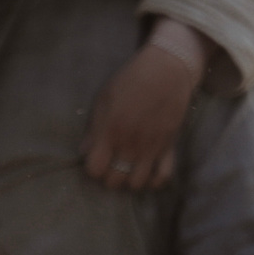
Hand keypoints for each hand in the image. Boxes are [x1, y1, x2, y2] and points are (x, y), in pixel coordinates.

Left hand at [83, 22, 206, 191]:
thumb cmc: (131, 80)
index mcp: (111, 131)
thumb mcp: (104, 98)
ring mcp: (151, 148)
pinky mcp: (169, 147)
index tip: (94, 159)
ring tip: (127, 168)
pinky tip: (147, 173)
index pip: (94, 169)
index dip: (92, 168)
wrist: (167, 70)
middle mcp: (130, 144)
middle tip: (110, 164)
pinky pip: (163, 177)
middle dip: (108, 176)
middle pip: (114, 181)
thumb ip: (93, 128)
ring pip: (137, 184)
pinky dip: (154, 181)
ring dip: (129, 180)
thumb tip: (84, 151)